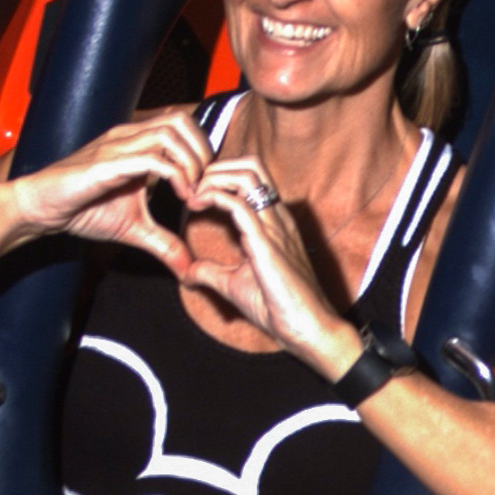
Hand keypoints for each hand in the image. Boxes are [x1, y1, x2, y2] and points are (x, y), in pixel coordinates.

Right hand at [6, 109, 210, 271]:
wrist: (42, 208)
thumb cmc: (83, 210)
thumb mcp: (135, 229)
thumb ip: (164, 243)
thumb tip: (187, 269)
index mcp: (138, 143)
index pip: (183, 126)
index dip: (202, 152)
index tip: (206, 187)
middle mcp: (130, 137)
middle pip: (181, 120)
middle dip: (202, 152)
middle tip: (204, 185)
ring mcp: (118, 146)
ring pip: (169, 133)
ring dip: (191, 162)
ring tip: (192, 192)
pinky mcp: (108, 163)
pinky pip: (152, 159)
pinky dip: (175, 175)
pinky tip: (180, 197)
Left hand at [177, 160, 352, 377]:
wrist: (307, 329)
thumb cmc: (280, 308)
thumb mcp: (235, 284)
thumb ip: (211, 273)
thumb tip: (187, 273)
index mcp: (274, 223)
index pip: (251, 178)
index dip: (220, 176)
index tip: (195, 193)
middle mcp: (277, 218)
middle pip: (251, 165)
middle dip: (216, 167)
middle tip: (192, 188)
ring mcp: (275, 227)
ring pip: (247, 176)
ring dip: (213, 178)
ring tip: (193, 194)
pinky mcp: (267, 243)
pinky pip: (239, 205)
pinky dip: (213, 197)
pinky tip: (197, 206)